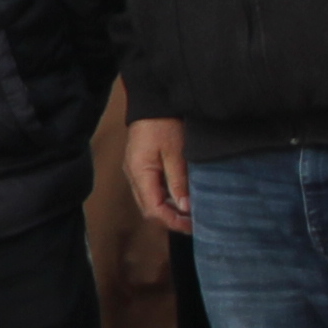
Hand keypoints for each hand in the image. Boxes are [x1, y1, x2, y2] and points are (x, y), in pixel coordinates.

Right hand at [123, 117, 193, 234]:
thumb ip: (178, 181)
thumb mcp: (175, 152)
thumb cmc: (162, 122)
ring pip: (150, 202)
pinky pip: (151, 191)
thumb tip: (184, 207)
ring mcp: (135, 171)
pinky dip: (165, 199)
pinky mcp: (141, 166)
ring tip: (189, 213)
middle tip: (193, 223)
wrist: (152, 101)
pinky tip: (180, 198)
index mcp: (139, 173)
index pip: (153, 210)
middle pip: (149, 210)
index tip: (192, 226)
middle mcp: (133, 176)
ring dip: (168, 211)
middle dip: (171, 220)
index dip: (173, 222)